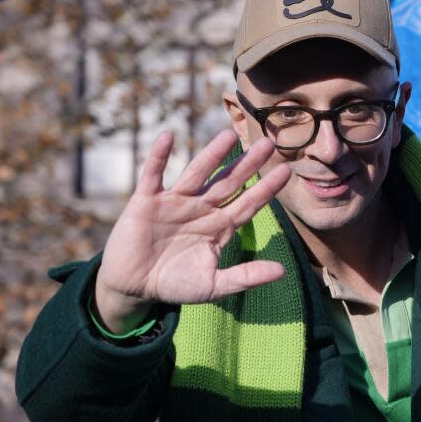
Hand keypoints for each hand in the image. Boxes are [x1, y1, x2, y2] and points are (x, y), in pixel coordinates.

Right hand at [94, 129, 290, 333]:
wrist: (134, 286)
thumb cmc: (176, 284)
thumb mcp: (214, 285)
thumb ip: (246, 277)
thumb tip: (282, 272)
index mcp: (219, 227)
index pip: (248, 204)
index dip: (266, 189)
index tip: (286, 172)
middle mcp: (201, 209)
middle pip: (229, 183)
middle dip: (248, 165)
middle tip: (269, 143)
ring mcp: (175, 202)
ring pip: (197, 173)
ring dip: (212, 155)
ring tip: (229, 135)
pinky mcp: (147, 200)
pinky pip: (153, 174)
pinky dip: (159, 156)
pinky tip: (168, 136)